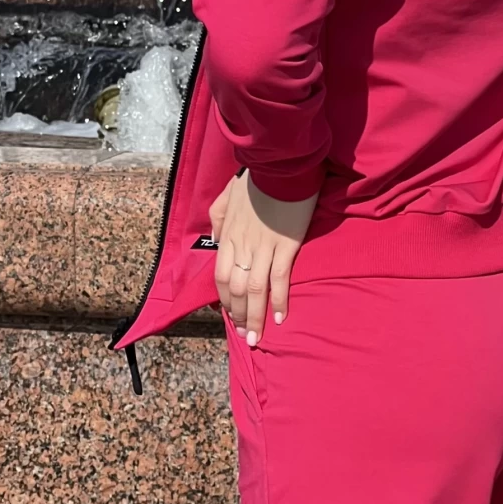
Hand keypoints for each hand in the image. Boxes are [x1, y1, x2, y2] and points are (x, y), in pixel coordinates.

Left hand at [210, 170, 319, 345]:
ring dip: (254, 317)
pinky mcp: (285, 245)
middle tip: (245, 335)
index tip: (231, 316)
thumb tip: (217, 236)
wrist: (281, 166)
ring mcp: (264, 247)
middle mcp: (242, 246)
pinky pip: (279, 279)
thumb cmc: (257, 179)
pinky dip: (278, 301)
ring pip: (254, 290)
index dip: (225, 300)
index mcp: (228, 235)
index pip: (221, 276)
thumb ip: (219, 217)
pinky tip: (279, 317)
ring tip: (257, 337)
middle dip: (238, 315)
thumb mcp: (227, 195)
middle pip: (236, 289)